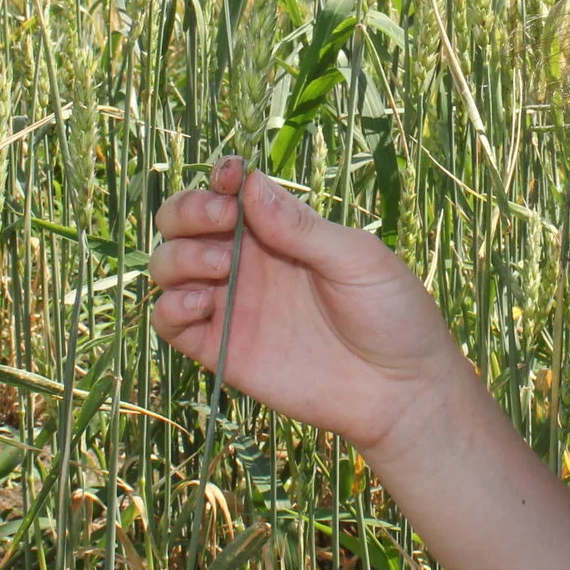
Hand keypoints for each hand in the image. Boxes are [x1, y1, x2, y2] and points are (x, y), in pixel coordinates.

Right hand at [148, 158, 465, 453]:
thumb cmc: (391, 314)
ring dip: (179, 256)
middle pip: (182, 223)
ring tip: (222, 267)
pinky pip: (170, 323)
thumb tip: (252, 184)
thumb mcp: (357, 259)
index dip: (219, 179)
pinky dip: (168, 307)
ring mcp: (232, 306)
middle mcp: (247, 264)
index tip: (229, 179)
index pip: (229, 193)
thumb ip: (301, 227)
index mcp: (280, 233)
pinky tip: (200, 304)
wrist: (400, 390)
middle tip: (221, 221)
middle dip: (186, 211)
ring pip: (168, 266)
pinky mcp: (222, 350)